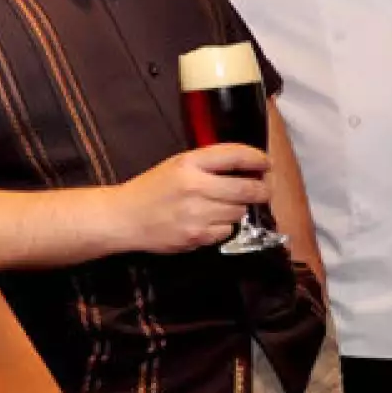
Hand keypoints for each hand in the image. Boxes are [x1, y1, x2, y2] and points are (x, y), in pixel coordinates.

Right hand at [110, 145, 268, 253]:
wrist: (125, 218)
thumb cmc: (151, 189)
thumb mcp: (177, 164)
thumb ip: (208, 163)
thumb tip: (246, 167)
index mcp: (189, 163)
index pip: (235, 156)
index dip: (257, 159)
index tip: (266, 163)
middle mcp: (195, 186)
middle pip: (246, 188)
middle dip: (262, 189)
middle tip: (264, 189)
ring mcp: (197, 214)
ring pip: (239, 211)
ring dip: (238, 208)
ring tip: (224, 205)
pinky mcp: (196, 236)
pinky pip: (227, 231)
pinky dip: (224, 227)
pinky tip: (209, 221)